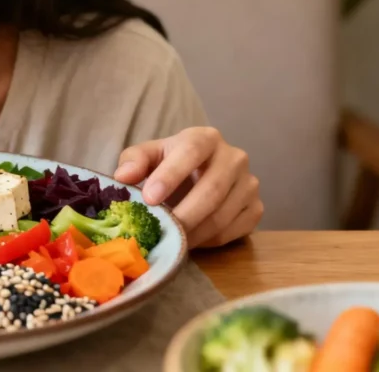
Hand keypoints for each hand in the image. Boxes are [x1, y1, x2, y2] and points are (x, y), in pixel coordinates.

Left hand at [114, 127, 262, 248]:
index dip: (171, 175)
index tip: (149, 199)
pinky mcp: (255, 208)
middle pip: (212, 189)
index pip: (191, 151)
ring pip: (222, 215)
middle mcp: (235, 157)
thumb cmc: (168, 165)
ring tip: (170, 239)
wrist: (197, 177)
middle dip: (183, 214)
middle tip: (160, 231)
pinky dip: (208, 240)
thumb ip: (134, 161)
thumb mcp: (148, 157)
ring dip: (193, 232)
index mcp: (206, 138)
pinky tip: (190, 239)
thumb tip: (123, 176)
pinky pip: (232, 231)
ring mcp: (249, 184)